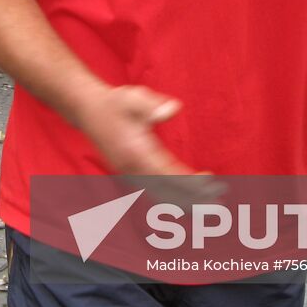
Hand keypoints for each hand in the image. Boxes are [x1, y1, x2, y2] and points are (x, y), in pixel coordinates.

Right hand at [76, 85, 218, 203]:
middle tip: (219, 201)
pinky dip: (172, 199)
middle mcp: (133, 170)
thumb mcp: (133, 98)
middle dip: (193, 198)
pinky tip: (185, 202)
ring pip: (161, 196)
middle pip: (168, 192)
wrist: (88, 110)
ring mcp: (130, 174)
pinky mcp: (130, 174)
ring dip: (185, 203)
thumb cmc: (115, 103)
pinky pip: (154, 193)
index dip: (190, 182)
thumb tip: (174, 108)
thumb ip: (153, 105)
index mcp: (137, 153)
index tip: (211, 181)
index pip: (169, 174)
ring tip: (208, 208)